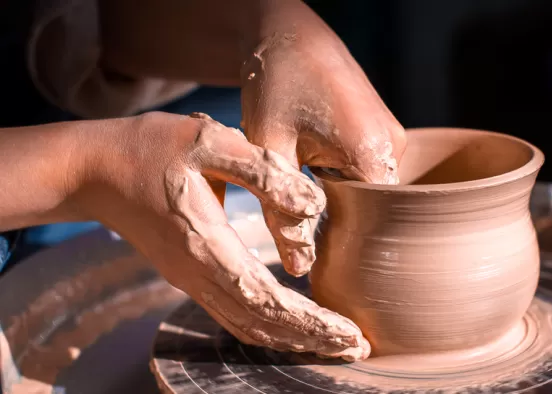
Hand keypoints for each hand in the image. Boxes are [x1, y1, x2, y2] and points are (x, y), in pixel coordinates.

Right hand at [73, 112, 370, 360]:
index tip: (349, 334)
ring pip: (247, 327)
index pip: (266, 299)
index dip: (310, 322)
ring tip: (335, 344)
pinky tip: (294, 326)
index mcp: (205, 243)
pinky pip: (235, 315)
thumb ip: (262, 170)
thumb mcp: (207, 140)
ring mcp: (191, 279)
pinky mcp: (191, 275)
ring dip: (293, 340)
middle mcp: (198, 273)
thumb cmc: (151, 148)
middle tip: (357, 347)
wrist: (97, 169)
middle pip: (261, 325)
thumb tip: (311, 204)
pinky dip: (270, 329)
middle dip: (312, 340)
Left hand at [240, 29, 406, 276]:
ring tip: (304, 180)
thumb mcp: (270, 146)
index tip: (315, 248)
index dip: (346, 241)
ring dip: (339, 195)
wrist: (289, 32)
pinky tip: (314, 164)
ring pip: (371, 190)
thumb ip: (281, 208)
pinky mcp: (383, 131)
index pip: (377, 224)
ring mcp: (394, 137)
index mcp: (373, 152)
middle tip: (299, 215)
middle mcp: (395, 146)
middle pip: (376, 209)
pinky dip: (342, 177)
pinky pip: (369, 170)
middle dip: (339, 219)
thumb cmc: (276, 82)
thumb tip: (300, 268)